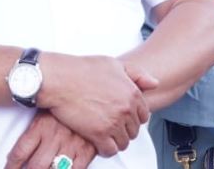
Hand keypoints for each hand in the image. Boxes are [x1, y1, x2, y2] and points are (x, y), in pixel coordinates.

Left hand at [4, 110, 94, 168]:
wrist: (91, 92)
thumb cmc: (66, 101)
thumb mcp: (45, 110)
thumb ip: (34, 129)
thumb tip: (18, 143)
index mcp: (40, 126)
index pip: (20, 152)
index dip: (12, 165)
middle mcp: (53, 137)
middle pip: (35, 166)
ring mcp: (70, 144)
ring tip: (46, 168)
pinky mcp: (86, 150)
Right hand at [39, 54, 157, 156]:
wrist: (58, 79)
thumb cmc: (80, 70)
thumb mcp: (113, 64)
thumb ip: (137, 73)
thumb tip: (154, 83)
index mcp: (132, 93)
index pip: (143, 115)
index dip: (132, 117)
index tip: (122, 116)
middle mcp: (126, 109)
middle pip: (134, 130)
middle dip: (123, 128)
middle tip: (110, 124)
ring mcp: (113, 122)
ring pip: (123, 142)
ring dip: (115, 140)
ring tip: (104, 133)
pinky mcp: (99, 134)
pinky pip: (110, 150)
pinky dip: (105, 149)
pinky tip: (98, 142)